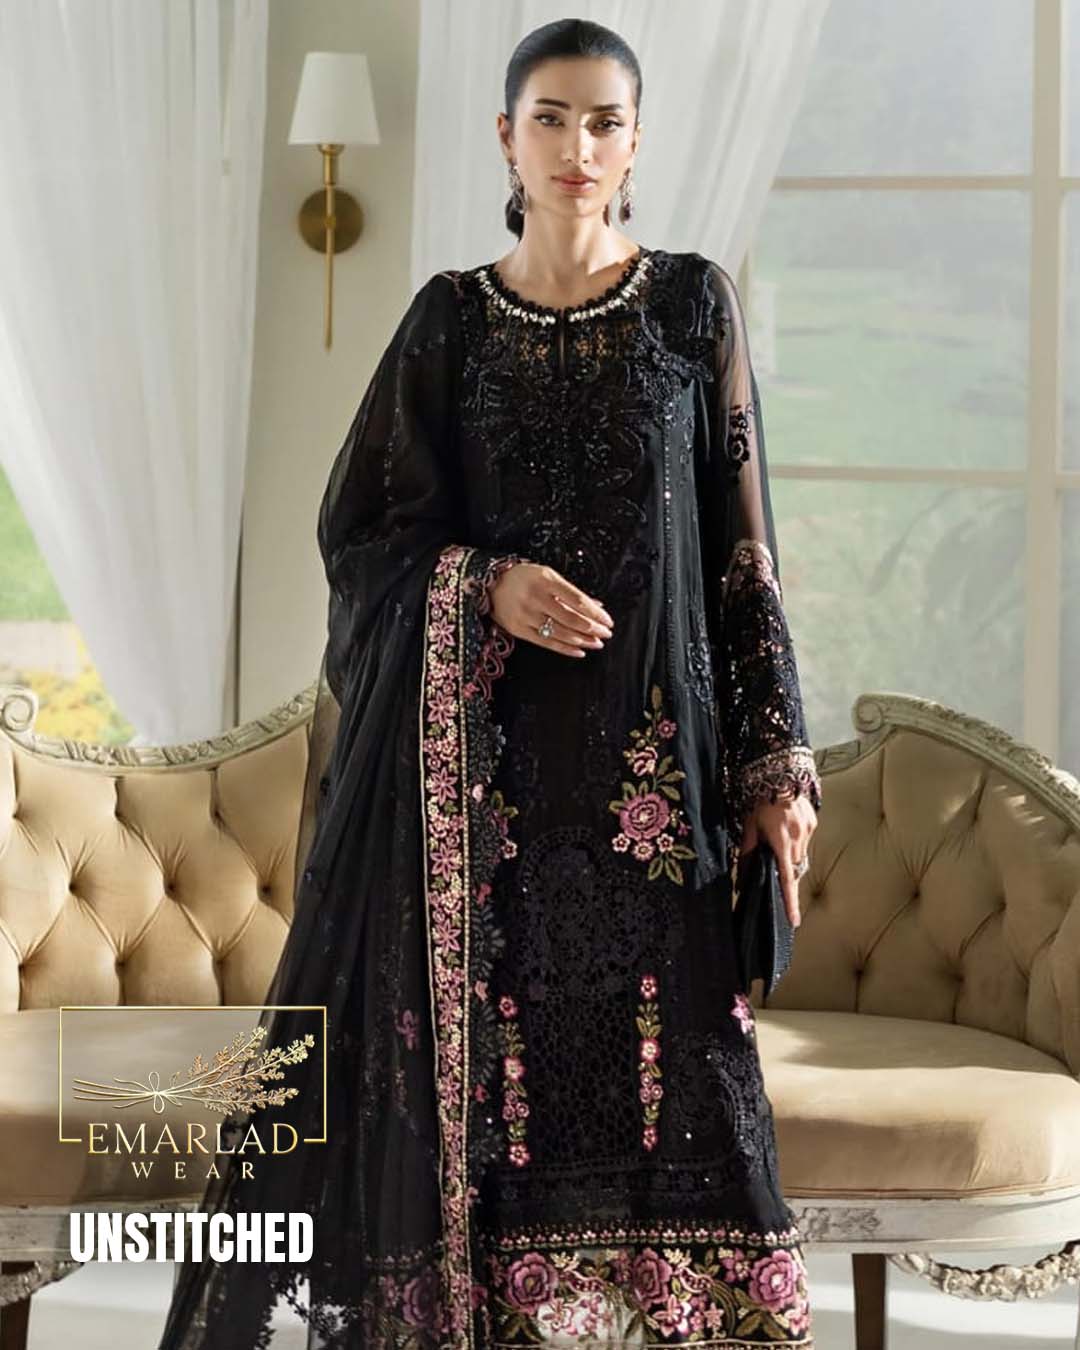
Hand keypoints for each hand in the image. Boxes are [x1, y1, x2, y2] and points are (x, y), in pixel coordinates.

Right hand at [490, 561, 613, 656]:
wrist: (490, 584)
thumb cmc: (524, 578)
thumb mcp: (548, 576)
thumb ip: (571, 592)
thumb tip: (596, 606)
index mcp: (546, 581)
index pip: (577, 600)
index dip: (595, 613)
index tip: (607, 620)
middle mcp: (535, 598)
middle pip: (571, 619)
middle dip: (593, 629)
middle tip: (606, 633)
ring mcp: (526, 615)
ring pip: (560, 633)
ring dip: (583, 641)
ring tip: (596, 643)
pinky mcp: (519, 629)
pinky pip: (546, 643)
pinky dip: (565, 649)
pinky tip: (579, 651)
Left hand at [739, 795, 817, 928]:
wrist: (779, 776)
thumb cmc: (759, 803)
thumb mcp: (748, 828)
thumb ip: (747, 855)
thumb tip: (742, 880)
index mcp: (780, 842)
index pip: (786, 879)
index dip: (790, 902)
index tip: (794, 920)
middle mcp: (798, 839)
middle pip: (794, 869)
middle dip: (785, 871)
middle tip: (775, 863)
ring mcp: (808, 831)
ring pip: (801, 856)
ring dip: (790, 855)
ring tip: (779, 838)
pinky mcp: (813, 823)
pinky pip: (805, 841)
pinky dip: (796, 841)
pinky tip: (787, 828)